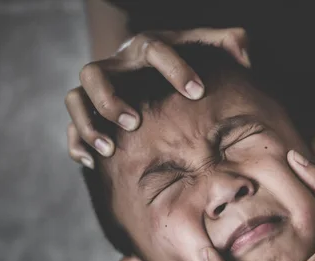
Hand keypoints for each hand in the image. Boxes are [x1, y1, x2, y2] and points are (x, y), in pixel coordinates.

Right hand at [65, 27, 249, 167]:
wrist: (142, 69)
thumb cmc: (177, 63)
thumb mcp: (200, 48)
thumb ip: (225, 43)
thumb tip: (244, 55)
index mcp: (143, 48)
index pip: (154, 49)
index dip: (175, 69)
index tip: (197, 92)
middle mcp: (114, 67)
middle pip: (95, 74)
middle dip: (111, 99)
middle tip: (134, 123)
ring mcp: (94, 91)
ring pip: (75, 99)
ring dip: (89, 124)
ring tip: (110, 150)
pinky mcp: (85, 113)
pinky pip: (70, 127)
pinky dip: (77, 144)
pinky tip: (92, 163)